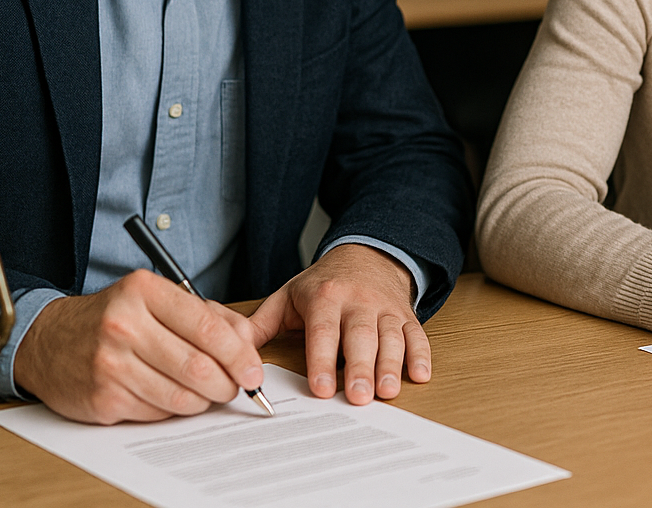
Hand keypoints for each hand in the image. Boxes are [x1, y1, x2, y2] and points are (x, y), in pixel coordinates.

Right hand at [15, 270, 264, 423]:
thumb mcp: (156, 300)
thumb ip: (206, 315)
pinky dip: (174, 410)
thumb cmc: (113, 318)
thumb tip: (248, 344)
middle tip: (235, 387)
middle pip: (198, 367)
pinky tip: (170, 396)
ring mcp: (110, 364)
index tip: (254, 371)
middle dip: (228, 384)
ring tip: (205, 393)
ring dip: (204, 401)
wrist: (48, 341)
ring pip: (181, 397)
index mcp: (143, 292)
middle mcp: (124, 325)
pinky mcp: (102, 398)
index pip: (207, 326)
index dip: (239, 354)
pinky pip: (157, 413)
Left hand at [247, 243, 429, 405]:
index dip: (322, 359)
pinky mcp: (406, 315)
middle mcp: (358, 301)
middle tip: (358, 397)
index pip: (323, 330)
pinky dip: (420, 355)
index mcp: (325, 296)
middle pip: (360, 336)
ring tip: (386, 391)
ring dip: (390, 365)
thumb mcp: (289, 296)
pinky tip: (419, 375)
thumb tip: (231, 350)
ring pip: (390, 337)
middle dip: (360, 367)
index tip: (321, 388)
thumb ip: (261, 324)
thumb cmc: (323, 284)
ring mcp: (385, 308)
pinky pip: (416, 334)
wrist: (367, 255)